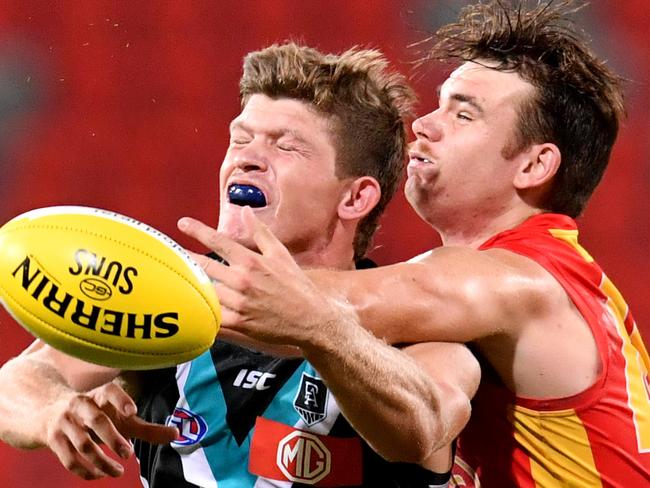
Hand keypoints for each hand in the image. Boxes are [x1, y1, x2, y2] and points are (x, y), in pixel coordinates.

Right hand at [45, 381, 177, 479]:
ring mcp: (65, 422)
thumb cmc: (96, 416)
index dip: (121, 399)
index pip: (110, 390)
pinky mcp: (53, 440)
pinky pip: (68, 459)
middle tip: (129, 454)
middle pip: (96, 420)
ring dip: (102, 461)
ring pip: (83, 444)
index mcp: (100, 395)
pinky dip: (85, 471)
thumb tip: (177, 435)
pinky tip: (100, 476)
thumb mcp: (120, 419)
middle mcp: (81, 405)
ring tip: (119, 472)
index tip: (132, 412)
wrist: (48, 413)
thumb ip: (147, 428)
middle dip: (113, 438)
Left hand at [178, 208, 349, 348]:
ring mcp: (238, 303)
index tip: (182, 223)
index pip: (218, 241)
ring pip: (204, 290)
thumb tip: (245, 212)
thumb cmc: (296, 285)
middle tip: (170, 253)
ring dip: (190, 283)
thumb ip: (261, 232)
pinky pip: (211, 316)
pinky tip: (188, 307)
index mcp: (251, 261)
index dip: (197, 230)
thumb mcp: (281, 254)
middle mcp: (242, 281)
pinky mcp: (238, 324)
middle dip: (184, 258)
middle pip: (203, 265)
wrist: (310, 319)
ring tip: (175, 279)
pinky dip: (199, 311)